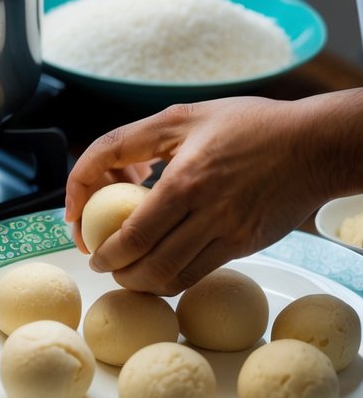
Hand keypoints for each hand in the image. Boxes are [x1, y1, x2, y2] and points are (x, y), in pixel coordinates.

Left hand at [64, 93, 361, 295]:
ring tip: (126, 273)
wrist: (314, 146)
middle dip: (113, 266)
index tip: (84, 240)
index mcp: (184, 176)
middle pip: (144, 257)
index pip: (126, 221)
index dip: (97, 238)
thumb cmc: (249, 124)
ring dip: (139, 281)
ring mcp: (227, 231)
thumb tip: (104, 167)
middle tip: (102, 263)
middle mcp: (204, 208)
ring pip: (170, 275)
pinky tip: (160, 271)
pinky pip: (197, 274)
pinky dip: (170, 279)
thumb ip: (139, 138)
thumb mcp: (186, 116)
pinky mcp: (244, 245)